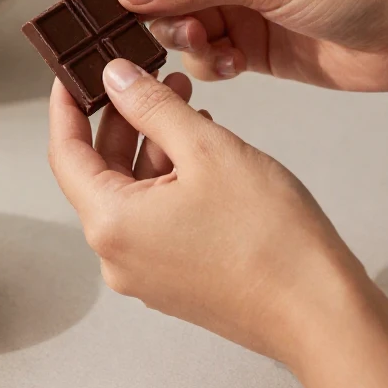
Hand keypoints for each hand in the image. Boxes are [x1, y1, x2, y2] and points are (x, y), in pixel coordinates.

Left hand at [48, 60, 363, 362]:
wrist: (321, 314)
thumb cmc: (271, 240)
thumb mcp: (207, 149)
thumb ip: (154, 107)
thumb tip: (116, 79)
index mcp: (111, 223)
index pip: (66, 151)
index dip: (67, 105)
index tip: (74, 73)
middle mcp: (118, 255)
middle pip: (100, 171)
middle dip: (125, 118)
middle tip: (148, 77)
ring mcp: (147, 272)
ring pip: (133, 192)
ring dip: (154, 145)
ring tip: (186, 104)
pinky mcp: (176, 279)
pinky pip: (157, 217)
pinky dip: (170, 179)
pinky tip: (201, 149)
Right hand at [107, 0, 387, 93]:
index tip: (105, 4)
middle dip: (161, 18)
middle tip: (174, 34)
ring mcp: (241, 8)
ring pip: (181, 30)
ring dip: (187, 45)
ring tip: (214, 49)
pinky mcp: (251, 47)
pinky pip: (206, 57)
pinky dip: (209, 66)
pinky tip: (232, 66)